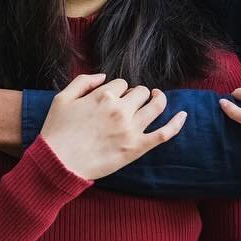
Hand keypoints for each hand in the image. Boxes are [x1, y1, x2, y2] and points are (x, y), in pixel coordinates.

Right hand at [38, 72, 186, 180]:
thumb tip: (104, 76)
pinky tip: (183, 115)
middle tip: (131, 103)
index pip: (122, 83)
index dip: (119, 90)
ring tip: (157, 99)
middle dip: (137, 94)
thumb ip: (83, 82)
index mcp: (103, 96)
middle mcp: (120, 109)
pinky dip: (176, 123)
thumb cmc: (56, 132)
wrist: (58, 164)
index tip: (113, 99)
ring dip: (158, 100)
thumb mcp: (62, 98)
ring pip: (156, 105)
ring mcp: (131, 128)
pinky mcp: (137, 147)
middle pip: (141, 92)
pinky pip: (164, 133)